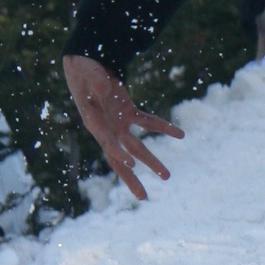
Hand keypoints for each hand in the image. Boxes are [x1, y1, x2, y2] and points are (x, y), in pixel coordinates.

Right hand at [63, 54, 182, 201]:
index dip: (117, 153)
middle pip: (119, 159)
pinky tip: (180, 134)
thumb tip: (105, 87)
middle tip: (143, 197)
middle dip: (131, 178)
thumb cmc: (85, 72)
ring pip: (136, 148)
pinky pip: (148, 123)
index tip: (131, 165)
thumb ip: (97, 83)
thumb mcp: (89, 75)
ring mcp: (118, 124)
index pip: (107, 142)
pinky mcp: (128, 113)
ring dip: (151, 161)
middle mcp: (106, 129)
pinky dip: (163, 127)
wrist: (87, 68)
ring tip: (167, 176)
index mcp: (94, 122)